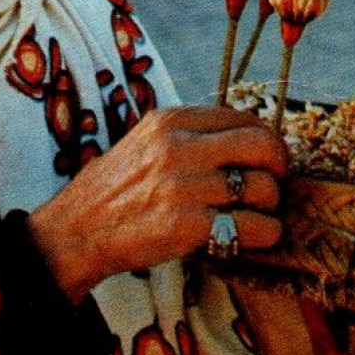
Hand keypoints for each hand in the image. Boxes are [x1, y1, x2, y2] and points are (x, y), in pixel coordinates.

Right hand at [26, 106, 288, 301]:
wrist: (76, 232)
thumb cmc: (114, 190)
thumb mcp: (146, 143)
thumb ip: (190, 136)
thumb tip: (245, 138)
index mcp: (171, 121)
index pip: (243, 118)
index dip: (265, 138)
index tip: (267, 157)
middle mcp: (181, 148)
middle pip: (262, 145)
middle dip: (279, 164)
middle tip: (275, 182)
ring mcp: (187, 187)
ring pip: (264, 188)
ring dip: (269, 205)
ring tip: (255, 214)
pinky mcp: (191, 226)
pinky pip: (256, 227)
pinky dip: (266, 234)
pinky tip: (254, 236)